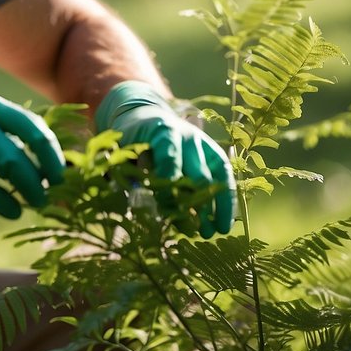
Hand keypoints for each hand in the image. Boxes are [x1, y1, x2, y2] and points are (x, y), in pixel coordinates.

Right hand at [0, 85, 64, 218]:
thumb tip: (41, 167)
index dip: (52, 152)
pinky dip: (1, 202)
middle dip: (44, 177)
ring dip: (28, 191)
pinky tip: (10, 210)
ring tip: (37, 204)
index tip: (64, 173)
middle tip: (54, 196)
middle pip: (23, 149)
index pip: (31, 124)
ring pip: (8, 168)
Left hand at [96, 81, 235, 237]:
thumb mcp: (125, 151)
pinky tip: (222, 224)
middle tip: (189, 229)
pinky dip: (225, 202)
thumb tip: (138, 204)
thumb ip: (129, 174)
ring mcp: (204, 145)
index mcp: (163, 132)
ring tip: (209, 233)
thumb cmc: (132, 140)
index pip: (170, 162)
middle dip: (192, 204)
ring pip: (214, 179)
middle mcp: (188, 136)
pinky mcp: (215, 155)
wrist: (146, 117)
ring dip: (212, 208)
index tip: (165, 212)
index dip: (168, 188)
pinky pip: (224, 179)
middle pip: (196, 174)